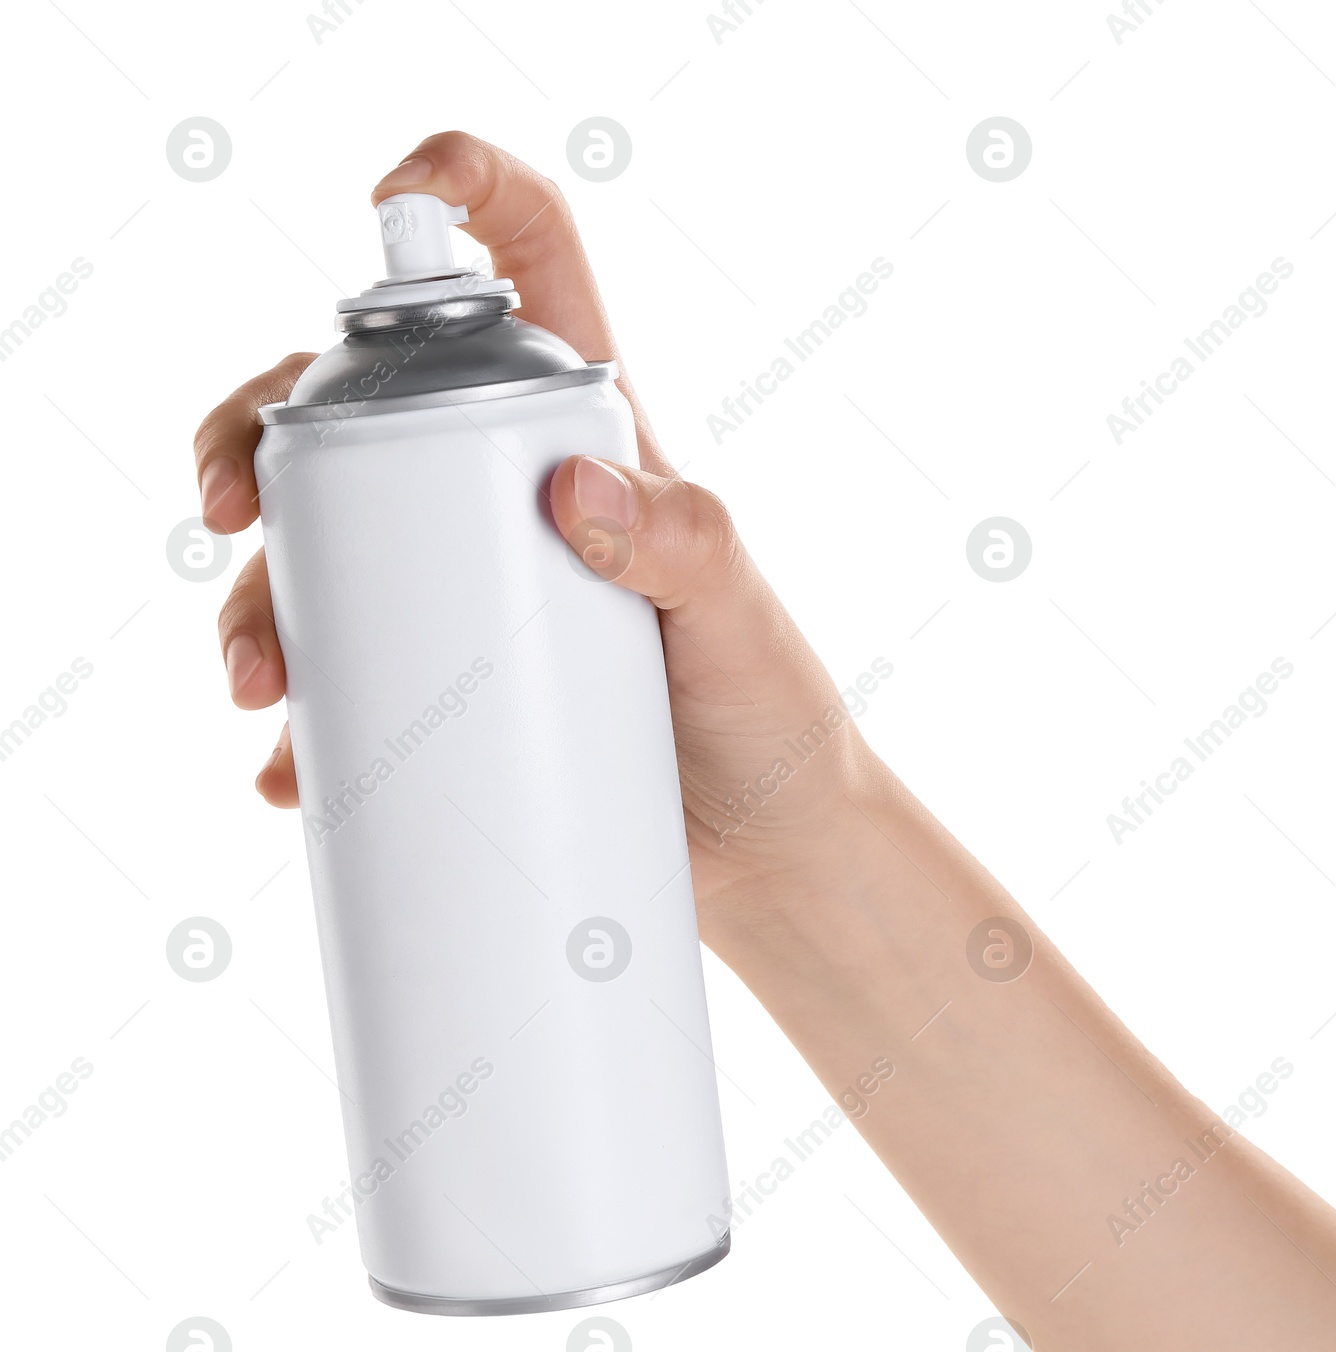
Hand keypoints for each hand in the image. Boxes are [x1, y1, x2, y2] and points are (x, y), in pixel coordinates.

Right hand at [193, 132, 869, 931]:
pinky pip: (349, 680)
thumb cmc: (767, 706)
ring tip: (261, 686)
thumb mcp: (735, 609)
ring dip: (261, 600)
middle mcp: (511, 494)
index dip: (463, 192)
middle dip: (264, 445)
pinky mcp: (454, 692)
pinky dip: (303, 723)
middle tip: (236, 521)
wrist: (764, 843)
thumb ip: (682, 537)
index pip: (532, 265)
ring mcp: (473, 593)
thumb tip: (571, 489)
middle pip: (357, 412)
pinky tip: (288, 771)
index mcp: (588, 432)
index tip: (389, 204)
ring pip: (328, 551)